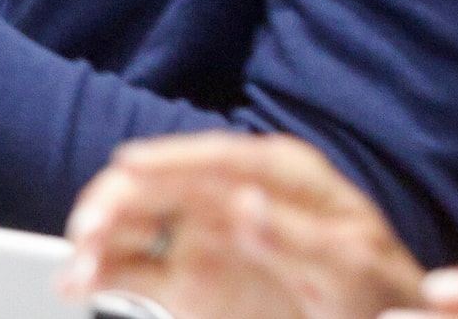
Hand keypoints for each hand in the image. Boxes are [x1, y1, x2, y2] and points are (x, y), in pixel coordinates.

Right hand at [62, 133, 423, 318]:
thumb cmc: (379, 298)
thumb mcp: (354, 271)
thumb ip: (302, 240)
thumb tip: (243, 205)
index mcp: (280, 175)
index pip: (219, 159)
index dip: (171, 159)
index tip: (131, 165)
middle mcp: (230, 194)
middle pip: (160, 184)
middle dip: (118, 201)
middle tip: (92, 228)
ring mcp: (203, 234)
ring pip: (136, 222)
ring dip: (99, 236)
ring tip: (79, 262)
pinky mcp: (184, 276)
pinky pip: (132, 267)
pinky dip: (100, 271)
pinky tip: (78, 280)